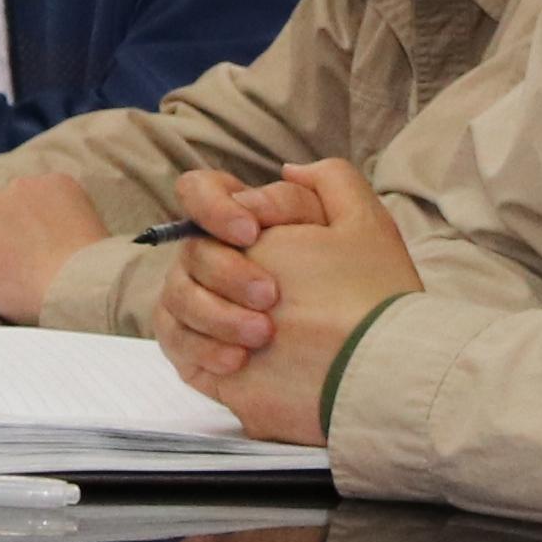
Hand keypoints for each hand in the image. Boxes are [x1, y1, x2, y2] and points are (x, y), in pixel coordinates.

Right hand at [0, 166, 112, 319]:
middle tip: (21, 267)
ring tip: (44, 251)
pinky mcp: (54, 181)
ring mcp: (20, 186)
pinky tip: (61, 234)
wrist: (86, 288)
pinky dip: (51, 209)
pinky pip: (44, 193)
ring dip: (20, 220)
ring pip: (11, 203)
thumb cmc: (36, 301)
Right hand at [153, 160, 422, 447]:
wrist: (368, 373)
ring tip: (262, 334)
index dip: (213, 205)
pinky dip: (203, 346)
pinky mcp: (197, 351)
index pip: (202, 193)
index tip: (251, 233)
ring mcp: (206, 308)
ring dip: (216, 313)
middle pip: (190, 248)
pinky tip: (238, 360)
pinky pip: (173, 337)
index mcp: (252, 230)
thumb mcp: (365, 225)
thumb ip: (331, 181)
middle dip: (228, 271)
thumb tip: (288, 169)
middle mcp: (222, 264)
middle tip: (272, 296)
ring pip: (177, 293)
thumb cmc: (368, 298)